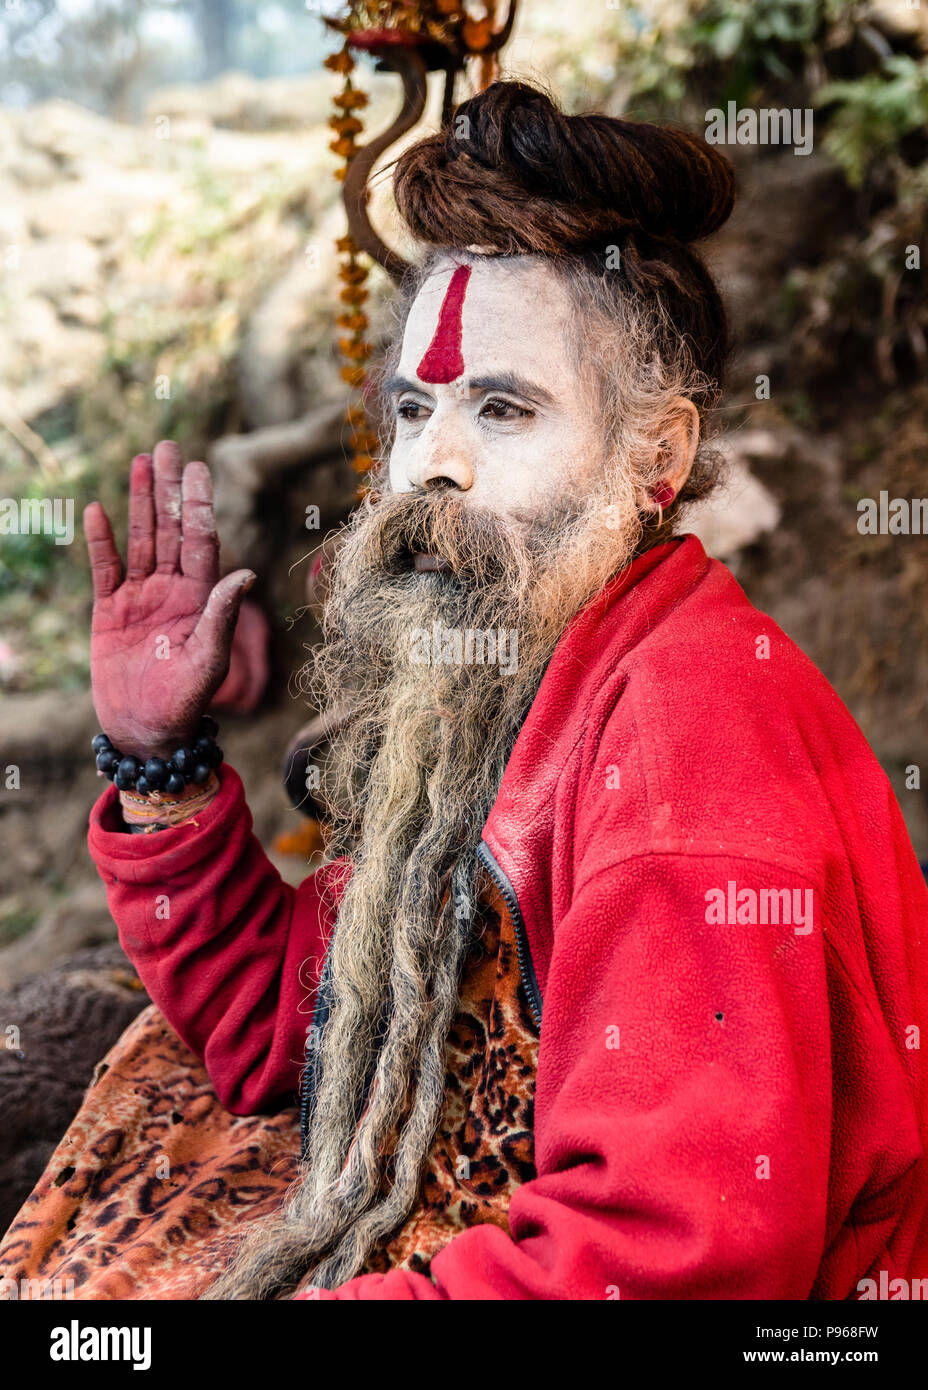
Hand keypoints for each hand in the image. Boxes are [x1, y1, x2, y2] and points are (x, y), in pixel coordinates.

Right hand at [83, 440, 255, 759]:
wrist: (147, 731)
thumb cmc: (185, 702)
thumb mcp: (208, 659)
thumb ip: (222, 615)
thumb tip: (246, 574)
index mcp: (200, 599)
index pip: (200, 541)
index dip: (198, 504)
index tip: (199, 468)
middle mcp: (171, 591)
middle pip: (169, 529)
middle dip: (168, 489)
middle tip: (168, 447)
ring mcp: (139, 598)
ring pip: (139, 540)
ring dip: (139, 502)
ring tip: (140, 462)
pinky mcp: (109, 611)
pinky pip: (105, 569)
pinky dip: (101, 541)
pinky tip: (99, 509)